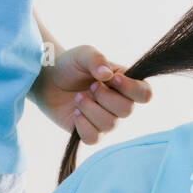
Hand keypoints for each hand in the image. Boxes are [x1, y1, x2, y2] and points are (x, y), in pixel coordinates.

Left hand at [29, 43, 151, 143]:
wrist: (48, 79)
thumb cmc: (71, 65)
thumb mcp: (83, 54)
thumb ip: (96, 59)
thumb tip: (107, 75)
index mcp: (125, 83)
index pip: (144, 94)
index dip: (132, 89)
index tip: (114, 79)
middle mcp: (119, 103)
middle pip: (127, 111)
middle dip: (105, 98)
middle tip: (91, 86)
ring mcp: (105, 119)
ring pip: (109, 125)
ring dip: (90, 109)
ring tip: (78, 98)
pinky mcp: (90, 131)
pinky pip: (94, 138)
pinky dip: (83, 126)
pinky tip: (75, 114)